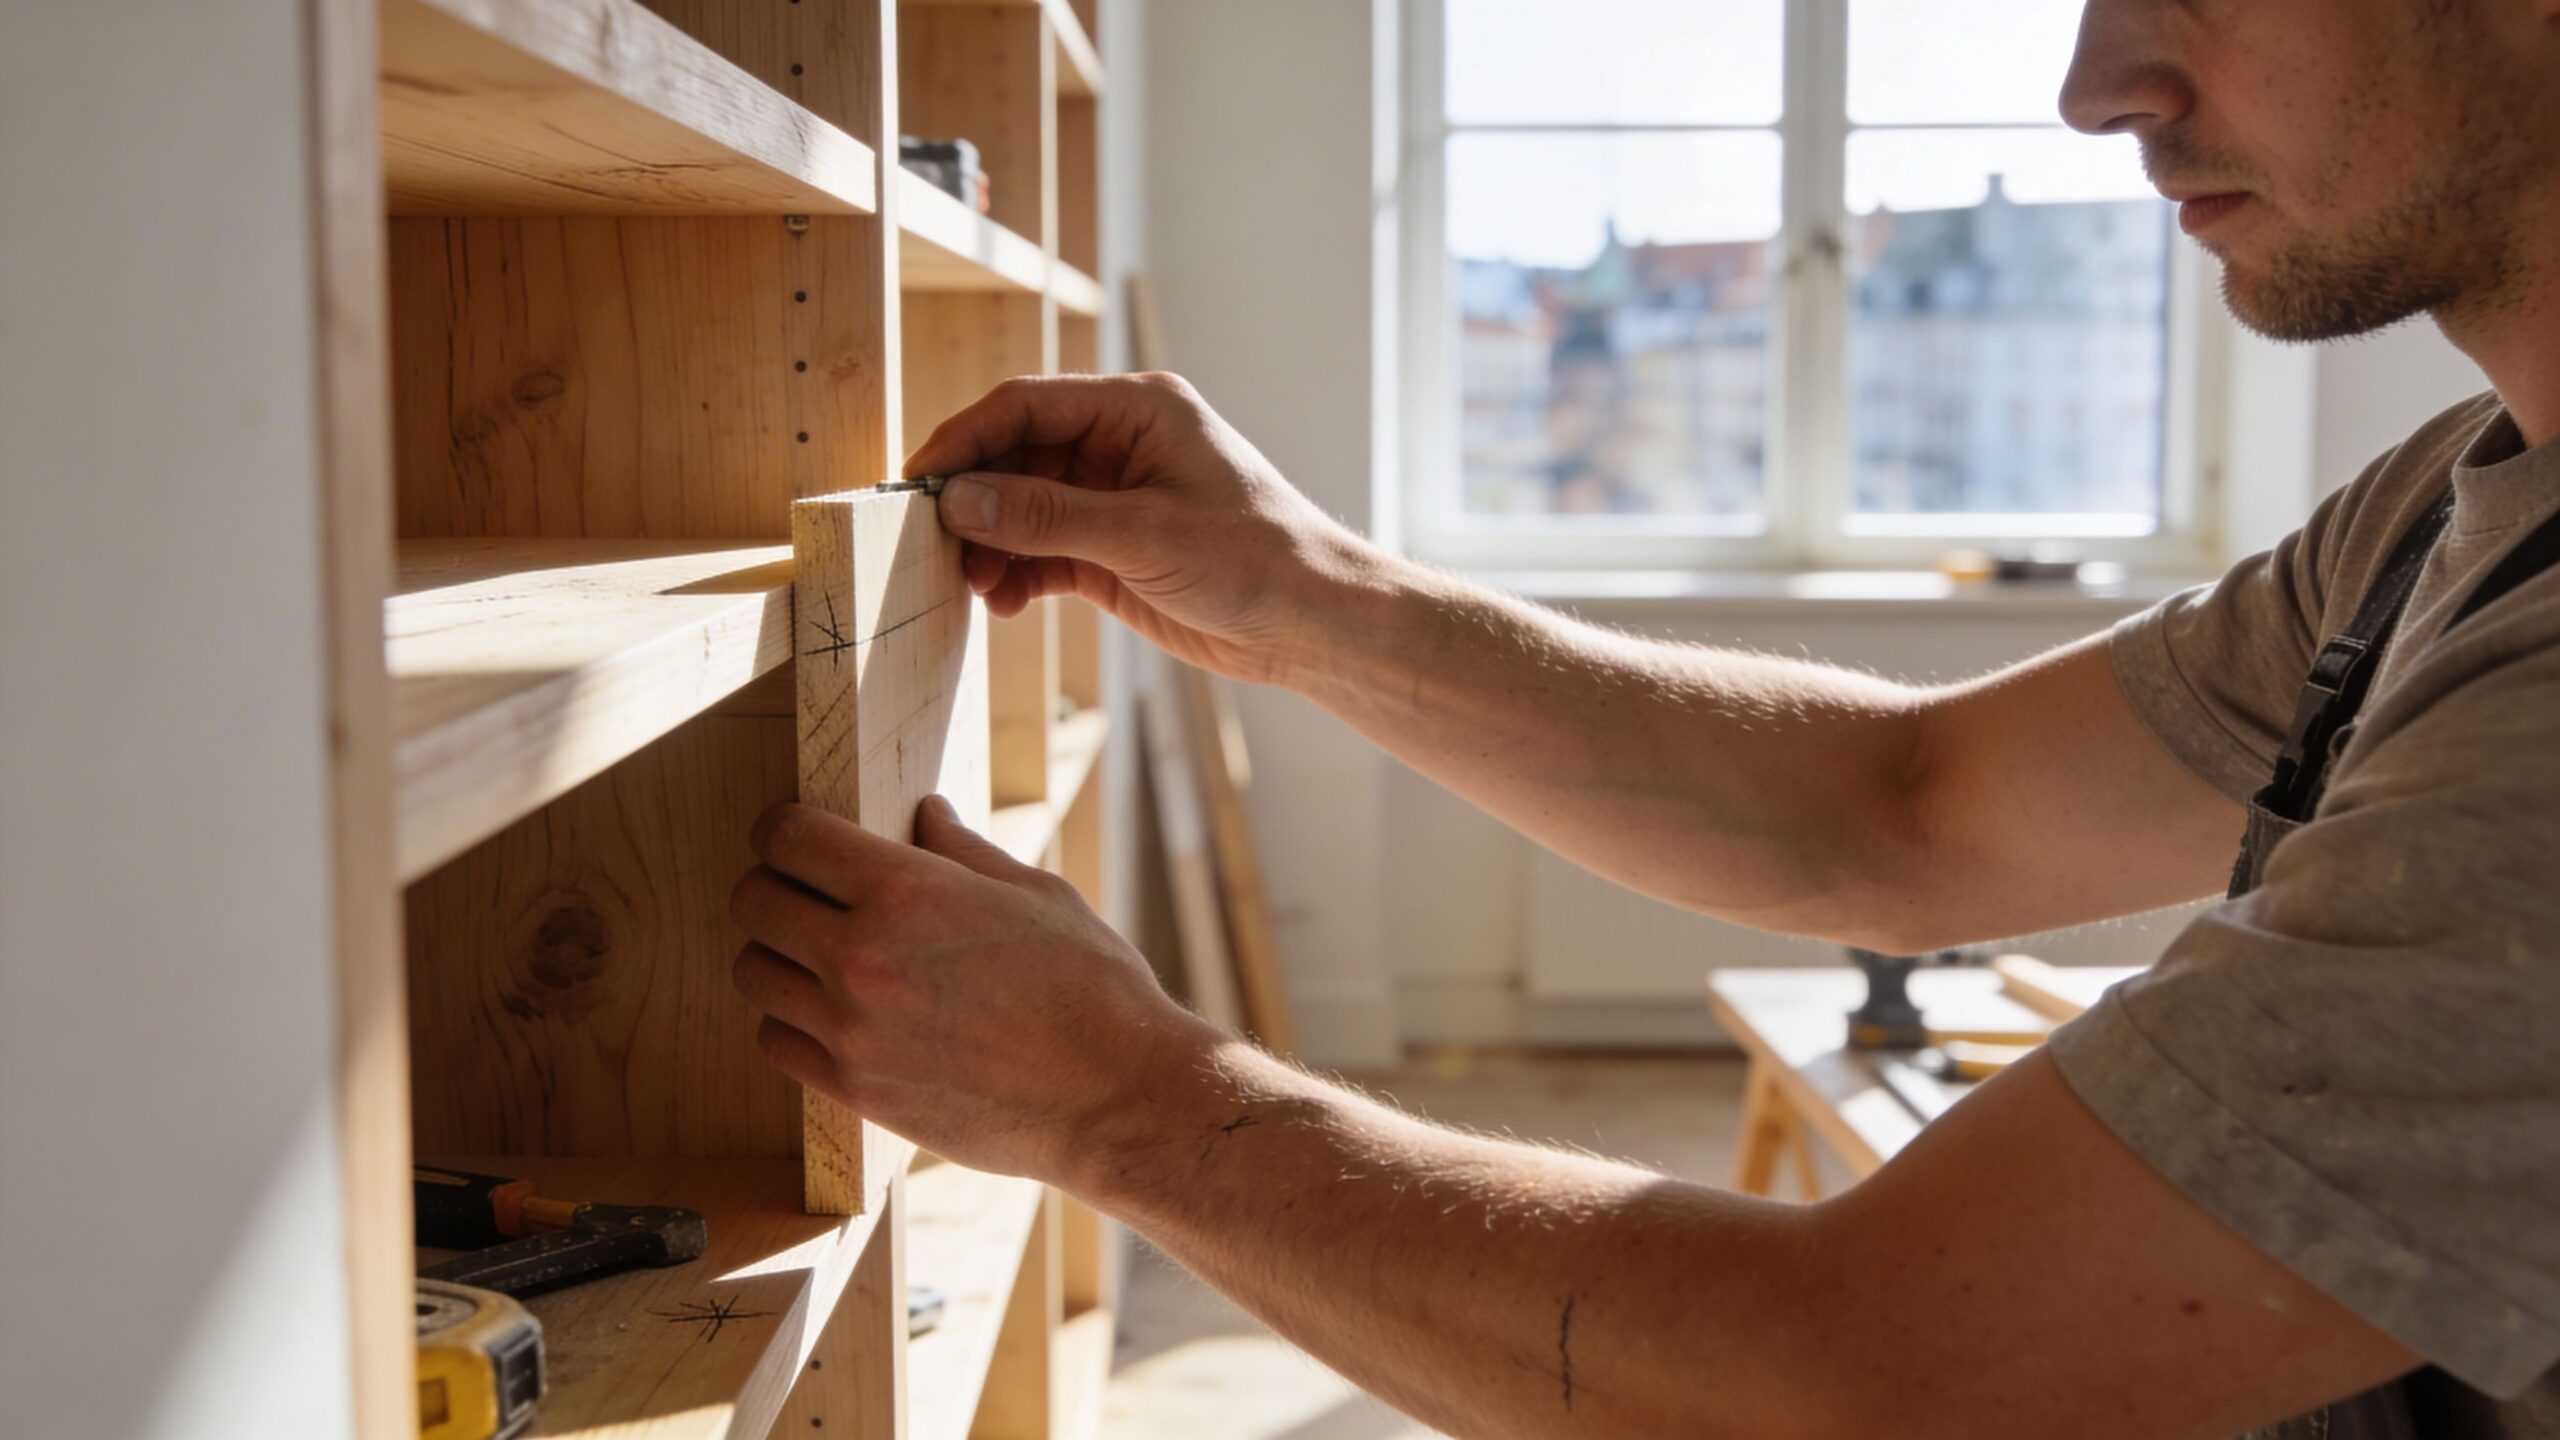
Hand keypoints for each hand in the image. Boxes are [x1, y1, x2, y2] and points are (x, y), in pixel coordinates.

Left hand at [728, 795, 1221, 1184]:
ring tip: (818, 959)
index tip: (791, 837)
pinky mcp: (854, 1088)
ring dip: (778, 957)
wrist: (1114, 1097)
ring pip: (754, 973)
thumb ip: (965, 853)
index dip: (782, 829)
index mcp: (909, 890)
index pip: (788, 838)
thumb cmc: (1091, 988)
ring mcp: (851, 1028)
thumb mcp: (1037, 894)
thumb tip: (926, 817)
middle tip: (802, 894)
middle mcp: (863, 955)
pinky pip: (775, 1042)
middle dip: (771, 887)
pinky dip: (791, 1022)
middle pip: (751, 902)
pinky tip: (832, 1014)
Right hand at [908, 372, 1374, 687]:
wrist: (1312, 623)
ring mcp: (1114, 498)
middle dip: (974, 502)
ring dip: (991, 545)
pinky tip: (1004, 604)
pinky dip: (1017, 574)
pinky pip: (1044, 551)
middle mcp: (1120, 444)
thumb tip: (960, 502)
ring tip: (974, 587)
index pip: (1025, 405)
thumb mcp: (1143, 534)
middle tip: (934, 548)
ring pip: (1022, 508)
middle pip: (1015, 456)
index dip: (964, 440)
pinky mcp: (1113, 551)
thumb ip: (1047, 517)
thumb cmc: (1254, 558)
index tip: (916, 483)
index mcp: (1136, 409)